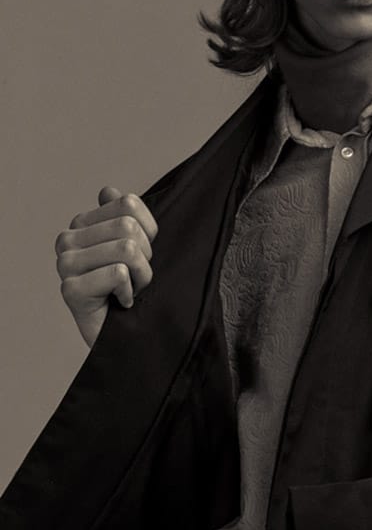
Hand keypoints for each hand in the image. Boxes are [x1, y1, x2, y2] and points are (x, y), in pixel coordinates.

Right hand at [55, 185, 157, 347]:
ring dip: (141, 276)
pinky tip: (119, 303)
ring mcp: (64, 264)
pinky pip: (118, 273)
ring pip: (127, 248)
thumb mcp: (136, 248)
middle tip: (135, 279)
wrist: (126, 339)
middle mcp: (67, 240)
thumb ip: (123, 217)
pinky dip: (129, 292)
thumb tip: (107, 191)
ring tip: (128, 291)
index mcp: (81, 223)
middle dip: (145, 257)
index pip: (128, 203)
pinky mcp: (70, 289)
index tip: (139, 257)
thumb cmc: (132, 291)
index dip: (149, 232)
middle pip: (128, 226)